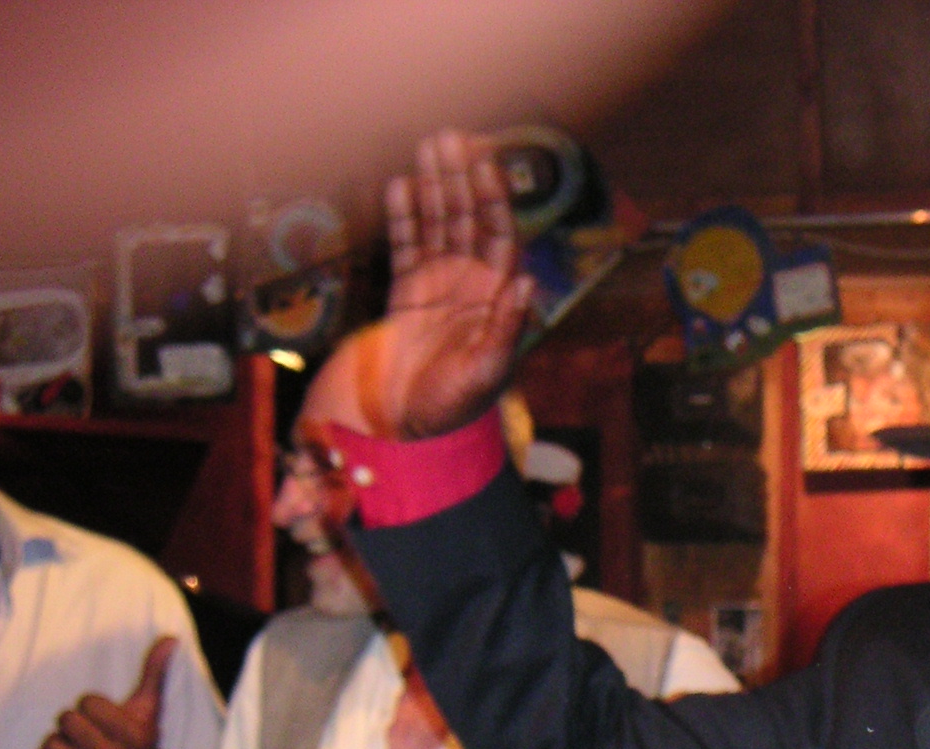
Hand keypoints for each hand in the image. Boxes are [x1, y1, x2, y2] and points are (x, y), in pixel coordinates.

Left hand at [33, 636, 174, 748]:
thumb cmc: (139, 743)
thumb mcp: (149, 710)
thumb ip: (154, 674)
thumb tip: (169, 639)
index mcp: (137, 738)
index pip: (88, 703)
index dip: (90, 705)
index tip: (101, 716)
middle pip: (66, 722)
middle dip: (71, 723)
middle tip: (83, 733)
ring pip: (50, 747)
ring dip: (56, 745)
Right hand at [365, 128, 535, 439]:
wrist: (412, 431)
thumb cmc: (457, 408)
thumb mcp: (487, 370)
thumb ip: (507, 325)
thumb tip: (529, 277)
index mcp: (497, 299)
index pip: (499, 235)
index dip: (493, 197)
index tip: (484, 159)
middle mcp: (472, 286)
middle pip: (468, 220)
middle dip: (460, 178)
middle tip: (448, 136)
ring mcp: (440, 287)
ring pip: (438, 226)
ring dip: (433, 187)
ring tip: (426, 146)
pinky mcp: (409, 295)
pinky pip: (408, 246)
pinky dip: (404, 217)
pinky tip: (400, 185)